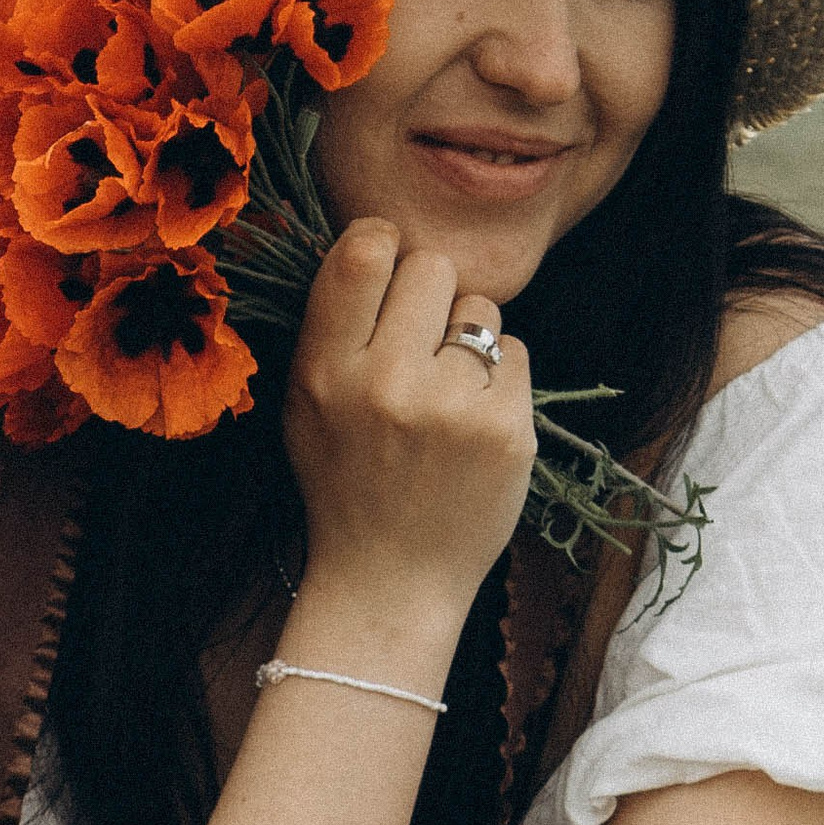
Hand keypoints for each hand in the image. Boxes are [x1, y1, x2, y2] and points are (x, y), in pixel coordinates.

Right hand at [283, 220, 535, 615]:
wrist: (391, 582)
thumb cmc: (346, 485)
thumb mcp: (305, 407)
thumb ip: (331, 328)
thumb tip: (376, 242)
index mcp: (325, 371)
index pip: (363, 251)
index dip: (384, 245)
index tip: (389, 269)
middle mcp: (385, 383)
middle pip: (432, 266)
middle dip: (431, 295)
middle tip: (421, 345)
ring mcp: (450, 408)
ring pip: (481, 309)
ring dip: (469, 340)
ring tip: (447, 395)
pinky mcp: (505, 431)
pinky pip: (517, 354)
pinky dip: (501, 383)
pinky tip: (475, 425)